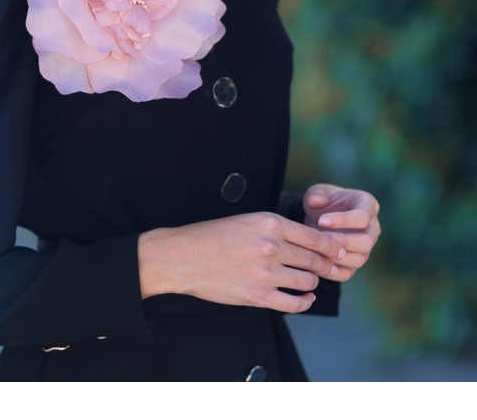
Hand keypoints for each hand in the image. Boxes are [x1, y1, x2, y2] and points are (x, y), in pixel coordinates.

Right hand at [138, 211, 346, 314]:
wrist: (184, 257)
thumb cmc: (214, 236)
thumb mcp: (247, 221)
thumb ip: (276, 229)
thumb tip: (305, 241)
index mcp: (269, 222)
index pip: (315, 236)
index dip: (332, 246)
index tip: (339, 251)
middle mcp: (271, 246)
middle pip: (314, 259)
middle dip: (327, 265)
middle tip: (334, 269)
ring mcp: (265, 272)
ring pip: (307, 281)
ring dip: (312, 282)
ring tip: (311, 281)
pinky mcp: (258, 295)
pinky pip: (293, 303)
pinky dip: (304, 302)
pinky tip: (306, 298)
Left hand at [303, 183, 380, 281]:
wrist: (320, 218)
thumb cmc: (323, 201)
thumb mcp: (317, 192)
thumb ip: (316, 194)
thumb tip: (316, 201)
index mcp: (368, 205)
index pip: (363, 216)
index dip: (343, 220)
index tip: (321, 220)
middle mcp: (372, 228)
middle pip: (366, 242)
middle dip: (342, 241)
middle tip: (320, 238)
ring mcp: (365, 248)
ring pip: (359, 259)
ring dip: (336, 257)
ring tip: (316, 250)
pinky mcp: (353, 263)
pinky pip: (347, 273)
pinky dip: (331, 271)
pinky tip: (315, 263)